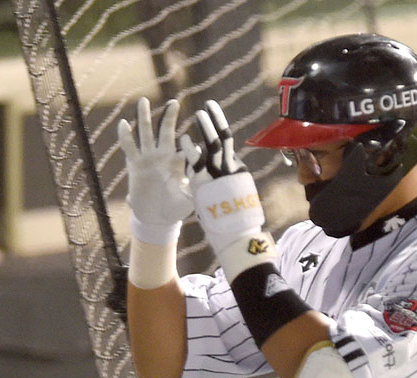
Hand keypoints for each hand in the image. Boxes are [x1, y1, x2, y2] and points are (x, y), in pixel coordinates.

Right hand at [117, 97, 191, 243]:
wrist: (156, 218)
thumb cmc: (176, 209)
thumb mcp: (190, 199)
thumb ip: (196, 188)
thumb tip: (204, 176)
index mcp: (178, 163)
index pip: (185, 149)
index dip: (190, 147)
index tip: (195, 146)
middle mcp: (163, 157)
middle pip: (165, 132)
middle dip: (169, 117)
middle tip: (174, 102)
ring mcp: (147, 159)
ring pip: (145, 134)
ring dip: (144, 118)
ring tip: (143, 101)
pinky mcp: (134, 166)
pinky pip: (129, 148)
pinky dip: (126, 137)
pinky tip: (123, 124)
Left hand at [180, 100, 272, 279]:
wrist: (235, 233)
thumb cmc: (232, 216)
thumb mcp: (230, 193)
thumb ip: (227, 179)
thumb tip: (229, 170)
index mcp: (234, 169)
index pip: (227, 144)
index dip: (219, 128)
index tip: (213, 115)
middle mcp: (229, 168)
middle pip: (223, 138)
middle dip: (215, 121)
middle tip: (207, 106)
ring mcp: (219, 175)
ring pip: (215, 145)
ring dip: (206, 128)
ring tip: (199, 113)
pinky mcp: (207, 184)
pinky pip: (197, 164)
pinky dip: (189, 151)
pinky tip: (182, 140)